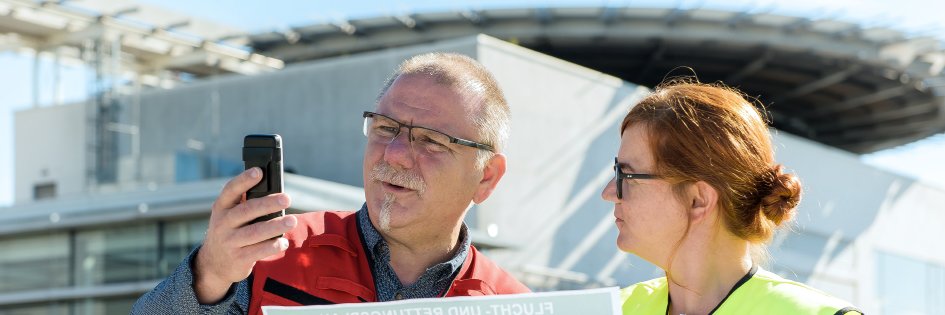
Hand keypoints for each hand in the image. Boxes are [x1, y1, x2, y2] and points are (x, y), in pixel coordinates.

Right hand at [193, 167, 297, 303]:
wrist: (214, 263)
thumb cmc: (230, 231)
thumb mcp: (229, 215)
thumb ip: (245, 203)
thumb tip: (272, 189)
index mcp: (222, 207)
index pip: (231, 190)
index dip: (244, 180)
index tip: (259, 171)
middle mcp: (223, 223)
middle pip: (247, 211)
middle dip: (268, 203)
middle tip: (286, 198)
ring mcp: (229, 242)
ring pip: (254, 232)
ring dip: (275, 226)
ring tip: (292, 221)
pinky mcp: (238, 258)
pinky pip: (258, 251)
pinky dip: (272, 246)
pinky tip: (283, 242)